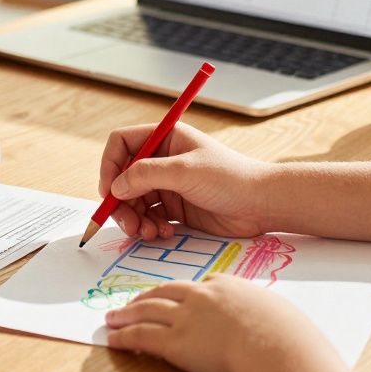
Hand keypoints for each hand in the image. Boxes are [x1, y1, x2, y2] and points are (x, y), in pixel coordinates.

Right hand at [99, 123, 270, 240]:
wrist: (262, 205)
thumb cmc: (230, 178)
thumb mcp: (184, 172)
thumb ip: (145, 175)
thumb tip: (115, 188)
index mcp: (165, 138)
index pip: (122, 144)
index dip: (110, 166)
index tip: (109, 191)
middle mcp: (162, 159)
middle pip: (123, 178)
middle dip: (121, 202)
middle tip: (128, 224)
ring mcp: (168, 184)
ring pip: (133, 201)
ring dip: (134, 219)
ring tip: (147, 233)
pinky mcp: (175, 207)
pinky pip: (148, 216)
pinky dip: (149, 227)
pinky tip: (164, 233)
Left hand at [104, 275, 330, 371]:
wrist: (277, 347)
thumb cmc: (287, 337)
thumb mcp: (278, 315)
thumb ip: (266, 316)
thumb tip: (276, 326)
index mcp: (226, 287)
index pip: (197, 285)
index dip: (179, 293)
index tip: (171, 297)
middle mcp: (201, 297)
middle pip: (164, 292)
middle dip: (144, 297)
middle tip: (130, 302)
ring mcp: (186, 318)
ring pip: (147, 311)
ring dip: (126, 314)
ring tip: (112, 317)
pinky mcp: (175, 342)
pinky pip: (141, 337)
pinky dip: (124, 337)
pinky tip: (113, 339)